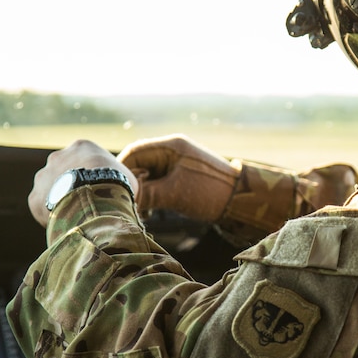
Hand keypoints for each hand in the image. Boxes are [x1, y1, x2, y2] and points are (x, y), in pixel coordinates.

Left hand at [28, 139, 138, 227]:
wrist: (95, 200)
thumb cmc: (116, 186)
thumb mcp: (126, 177)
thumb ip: (117, 180)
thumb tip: (122, 191)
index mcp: (80, 147)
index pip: (85, 161)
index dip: (94, 177)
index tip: (100, 190)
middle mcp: (57, 157)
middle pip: (65, 173)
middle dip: (73, 186)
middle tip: (87, 203)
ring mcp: (43, 177)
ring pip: (51, 190)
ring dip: (61, 200)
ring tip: (76, 216)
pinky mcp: (35, 198)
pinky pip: (43, 209)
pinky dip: (53, 216)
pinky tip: (67, 223)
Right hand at [117, 134, 238, 220]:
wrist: (243, 200)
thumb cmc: (210, 193)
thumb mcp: (174, 194)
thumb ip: (146, 193)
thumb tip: (121, 197)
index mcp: (171, 146)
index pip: (134, 152)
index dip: (121, 171)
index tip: (114, 191)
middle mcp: (172, 150)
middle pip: (139, 163)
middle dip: (132, 183)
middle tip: (128, 204)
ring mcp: (177, 162)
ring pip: (148, 174)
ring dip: (142, 191)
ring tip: (142, 210)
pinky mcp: (182, 175)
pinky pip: (159, 181)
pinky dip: (152, 194)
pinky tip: (150, 210)